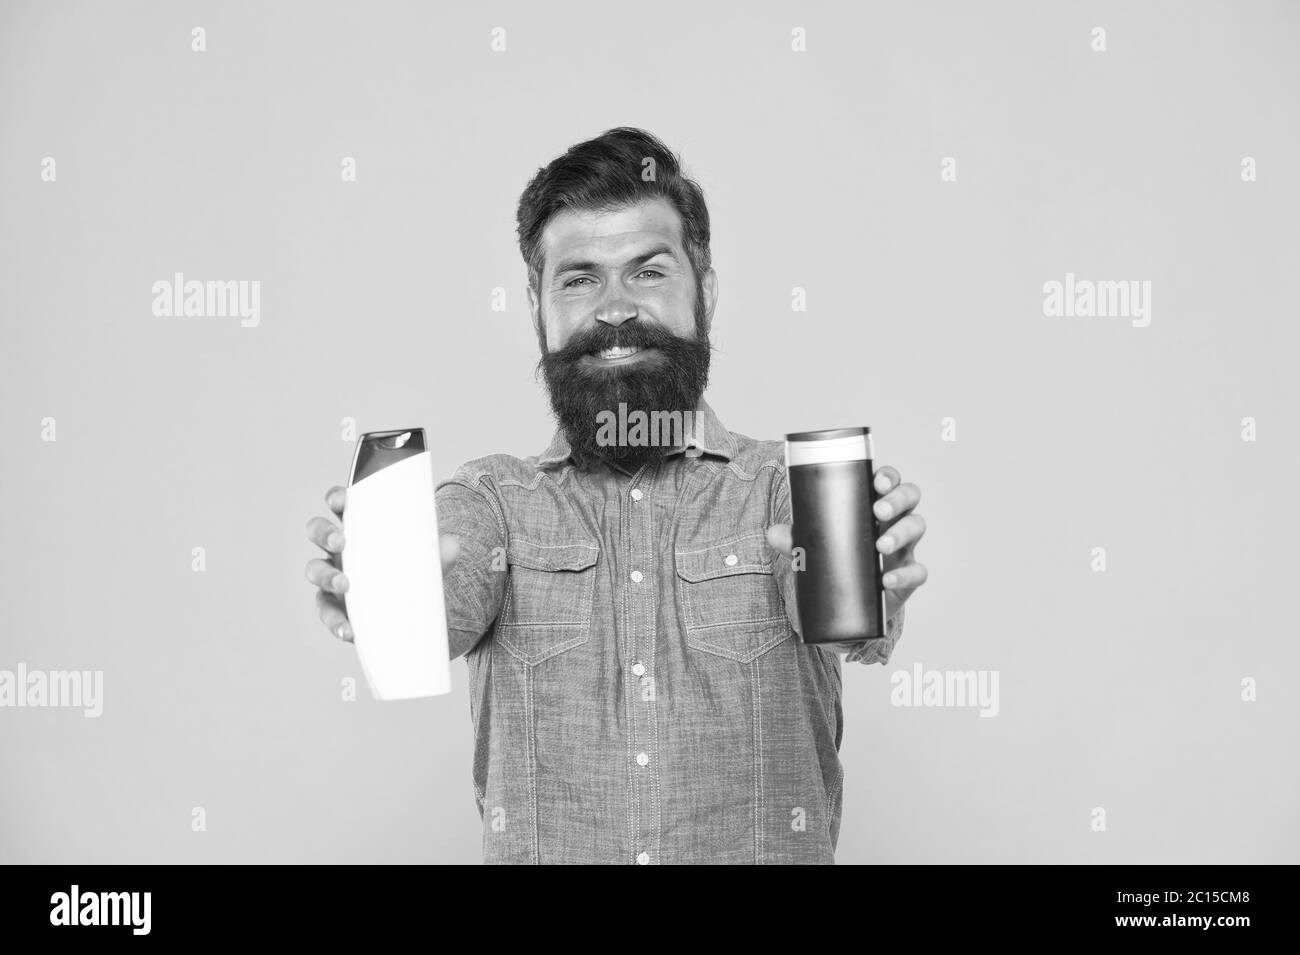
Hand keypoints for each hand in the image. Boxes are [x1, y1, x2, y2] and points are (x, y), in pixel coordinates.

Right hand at [305, 485, 461, 642]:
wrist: (415, 607)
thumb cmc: (412, 568)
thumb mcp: (429, 557)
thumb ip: (441, 551)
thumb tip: (452, 545)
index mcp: (360, 526)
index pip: (340, 505)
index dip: (336, 498)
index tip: (341, 500)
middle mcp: (340, 548)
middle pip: (317, 531)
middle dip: (324, 533)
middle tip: (340, 541)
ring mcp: (333, 576)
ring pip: (315, 570)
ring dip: (326, 576)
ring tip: (345, 585)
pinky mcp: (334, 606)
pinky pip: (326, 612)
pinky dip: (335, 622)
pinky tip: (348, 630)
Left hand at [766, 464, 927, 622]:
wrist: (848, 605)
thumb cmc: (837, 562)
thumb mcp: (814, 549)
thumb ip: (795, 540)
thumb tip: (772, 533)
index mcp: (873, 506)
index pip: (888, 482)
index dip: (888, 478)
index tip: (877, 481)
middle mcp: (894, 522)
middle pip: (910, 497)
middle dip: (898, 500)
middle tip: (879, 511)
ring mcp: (904, 549)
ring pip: (917, 528)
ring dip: (901, 533)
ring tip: (881, 545)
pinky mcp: (907, 578)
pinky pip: (917, 572)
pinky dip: (905, 575)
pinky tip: (886, 580)